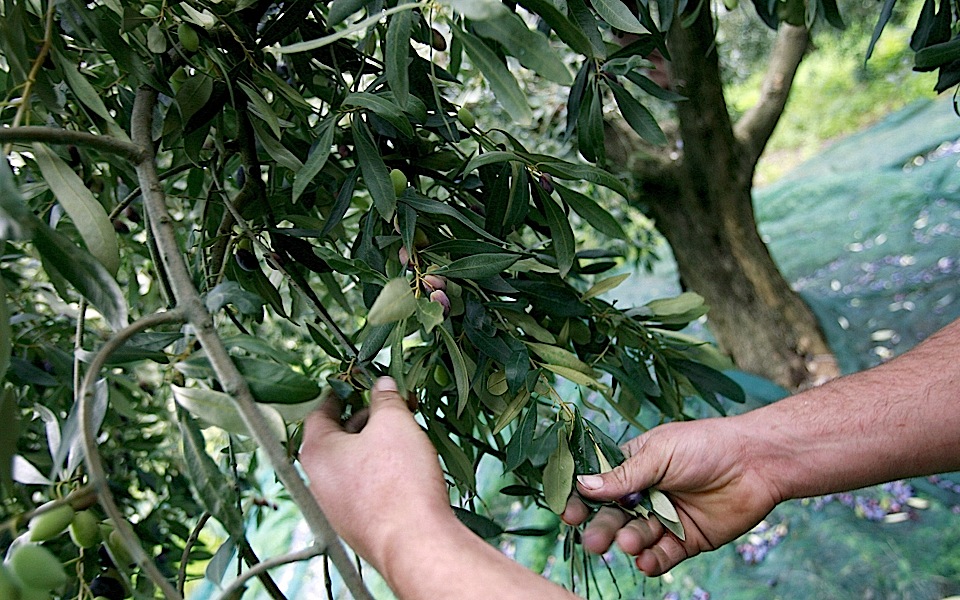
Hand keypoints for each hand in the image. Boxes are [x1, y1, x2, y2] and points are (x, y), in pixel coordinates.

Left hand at [299, 377, 452, 570]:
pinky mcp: (357, 525)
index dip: (341, 394)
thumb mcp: (394, 424)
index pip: (319, 413)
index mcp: (317, 452)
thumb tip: (382, 385)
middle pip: (336, 439)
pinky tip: (405, 469)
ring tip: (404, 437)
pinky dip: (378, 473)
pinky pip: (363, 489)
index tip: (356, 384)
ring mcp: (336, 507)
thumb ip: (386, 399)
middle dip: (365, 420)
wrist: (414, 542)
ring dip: (374, 447)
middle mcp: (319, 481)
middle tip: (392, 409)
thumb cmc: (398, 481)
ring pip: (351, 465)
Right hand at [562, 417, 782, 575]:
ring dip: (630, 542)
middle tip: (593, 541)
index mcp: (634, 466)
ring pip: (637, 537)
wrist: (756, 463)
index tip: (568, 512)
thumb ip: (623, 476)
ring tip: (632, 542)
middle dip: (602, 528)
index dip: (582, 499)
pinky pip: (663, 555)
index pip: (599, 485)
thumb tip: (583, 486)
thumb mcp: (660, 454)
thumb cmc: (706, 446)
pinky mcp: (687, 540)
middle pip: (614, 516)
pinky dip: (653, 561)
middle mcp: (645, 494)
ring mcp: (665, 518)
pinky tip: (648, 560)